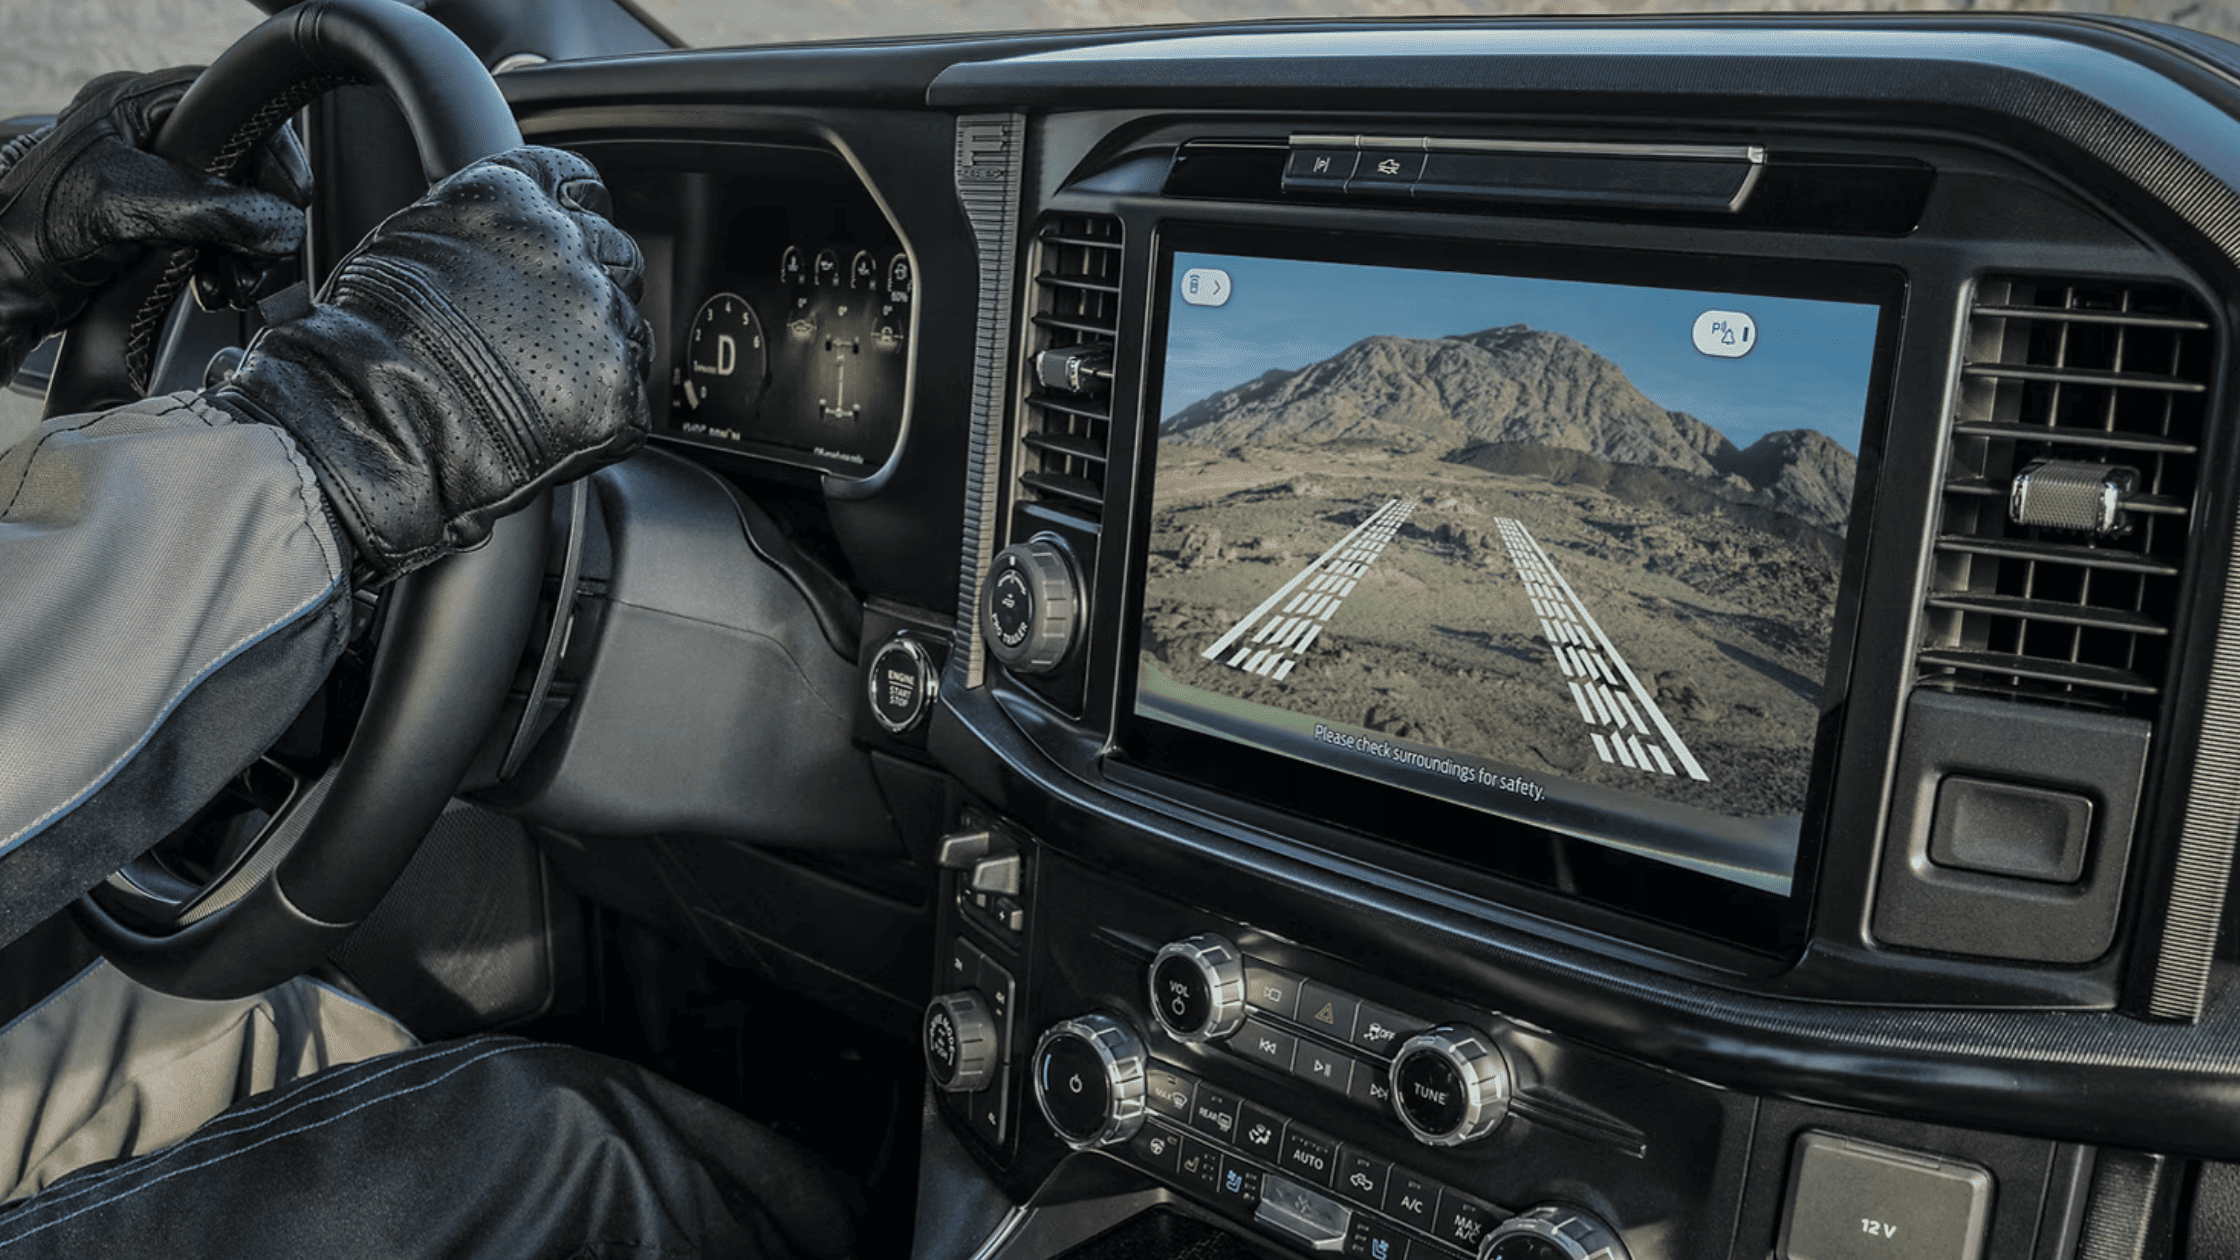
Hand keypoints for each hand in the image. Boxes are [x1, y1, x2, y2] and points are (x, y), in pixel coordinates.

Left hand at [0, 67, 309, 378]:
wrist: (8, 284)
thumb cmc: (39, 231)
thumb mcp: (130, 206)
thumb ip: (213, 209)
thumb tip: (281, 225)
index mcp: (136, 106)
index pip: (232, 108)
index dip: (272, 151)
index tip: (291, 196)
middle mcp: (150, 136)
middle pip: (243, 165)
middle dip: (261, 217)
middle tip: (261, 255)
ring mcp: (157, 180)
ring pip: (237, 206)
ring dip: (247, 251)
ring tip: (234, 283)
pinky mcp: (160, 221)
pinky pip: (218, 236)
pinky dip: (227, 265)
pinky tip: (216, 286)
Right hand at [210, 146, 652, 580]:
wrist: (374, 416)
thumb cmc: (370, 336)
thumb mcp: (411, 239)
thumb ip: (479, 227)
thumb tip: (498, 239)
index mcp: (514, 197)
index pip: (579, 184)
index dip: (574, 215)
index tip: (566, 240)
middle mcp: (568, 244)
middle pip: (615, 255)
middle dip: (589, 288)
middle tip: (544, 331)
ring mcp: (600, 317)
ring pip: (628, 327)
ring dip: (595, 351)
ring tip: (537, 385)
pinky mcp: (617, 389)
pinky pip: (629, 398)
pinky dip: (600, 413)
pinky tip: (552, 423)